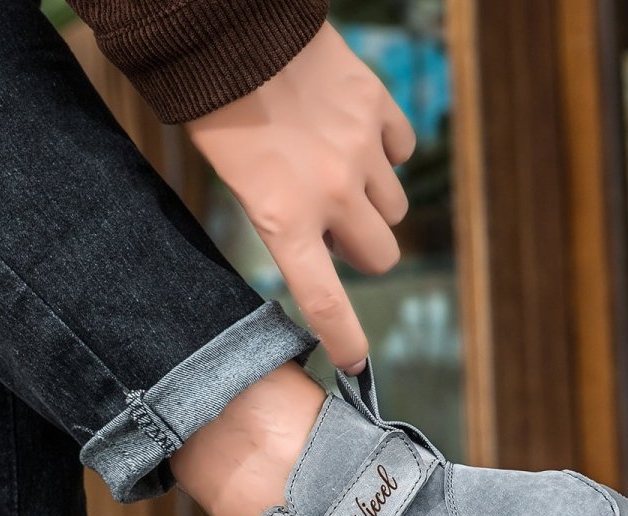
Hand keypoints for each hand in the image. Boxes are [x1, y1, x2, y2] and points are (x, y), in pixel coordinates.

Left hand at [186, 22, 415, 371]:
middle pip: (381, 255)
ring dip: (372, 203)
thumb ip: (289, 225)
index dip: (346, 338)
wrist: (234, 40)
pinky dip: (383, 153)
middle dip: (362, 251)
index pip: (326, 302)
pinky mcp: (379, 110)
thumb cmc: (224, 121)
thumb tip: (331, 246)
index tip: (357, 363)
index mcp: (285, 224)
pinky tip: (351, 135)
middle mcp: (332, 196)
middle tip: (334, 230)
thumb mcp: (243, 190)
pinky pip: (402, 152)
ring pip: (393, 207)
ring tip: (335, 173)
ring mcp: (361, 152)